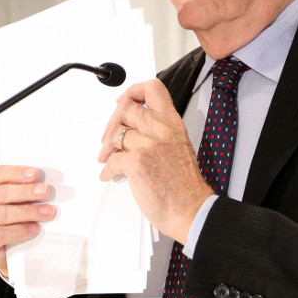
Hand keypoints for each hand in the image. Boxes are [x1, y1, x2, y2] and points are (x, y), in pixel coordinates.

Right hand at [0, 165, 55, 276]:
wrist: (6, 252)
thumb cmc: (12, 221)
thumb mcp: (15, 202)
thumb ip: (24, 191)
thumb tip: (44, 185)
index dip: (16, 173)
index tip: (35, 173)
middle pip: (0, 193)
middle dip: (25, 191)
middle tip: (45, 191)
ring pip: (1, 213)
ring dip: (28, 211)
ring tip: (47, 212)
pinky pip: (0, 235)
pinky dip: (20, 231)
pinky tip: (34, 229)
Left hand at [97, 79, 213, 243]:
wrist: (191, 209)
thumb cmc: (186, 185)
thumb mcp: (180, 146)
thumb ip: (161, 133)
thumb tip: (136, 130)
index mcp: (173, 123)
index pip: (153, 88)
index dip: (132, 92)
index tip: (124, 102)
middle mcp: (161, 130)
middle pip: (126, 108)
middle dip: (111, 122)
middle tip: (109, 135)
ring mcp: (149, 145)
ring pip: (115, 133)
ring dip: (106, 147)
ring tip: (106, 157)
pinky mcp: (137, 162)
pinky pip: (111, 159)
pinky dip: (107, 169)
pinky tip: (110, 175)